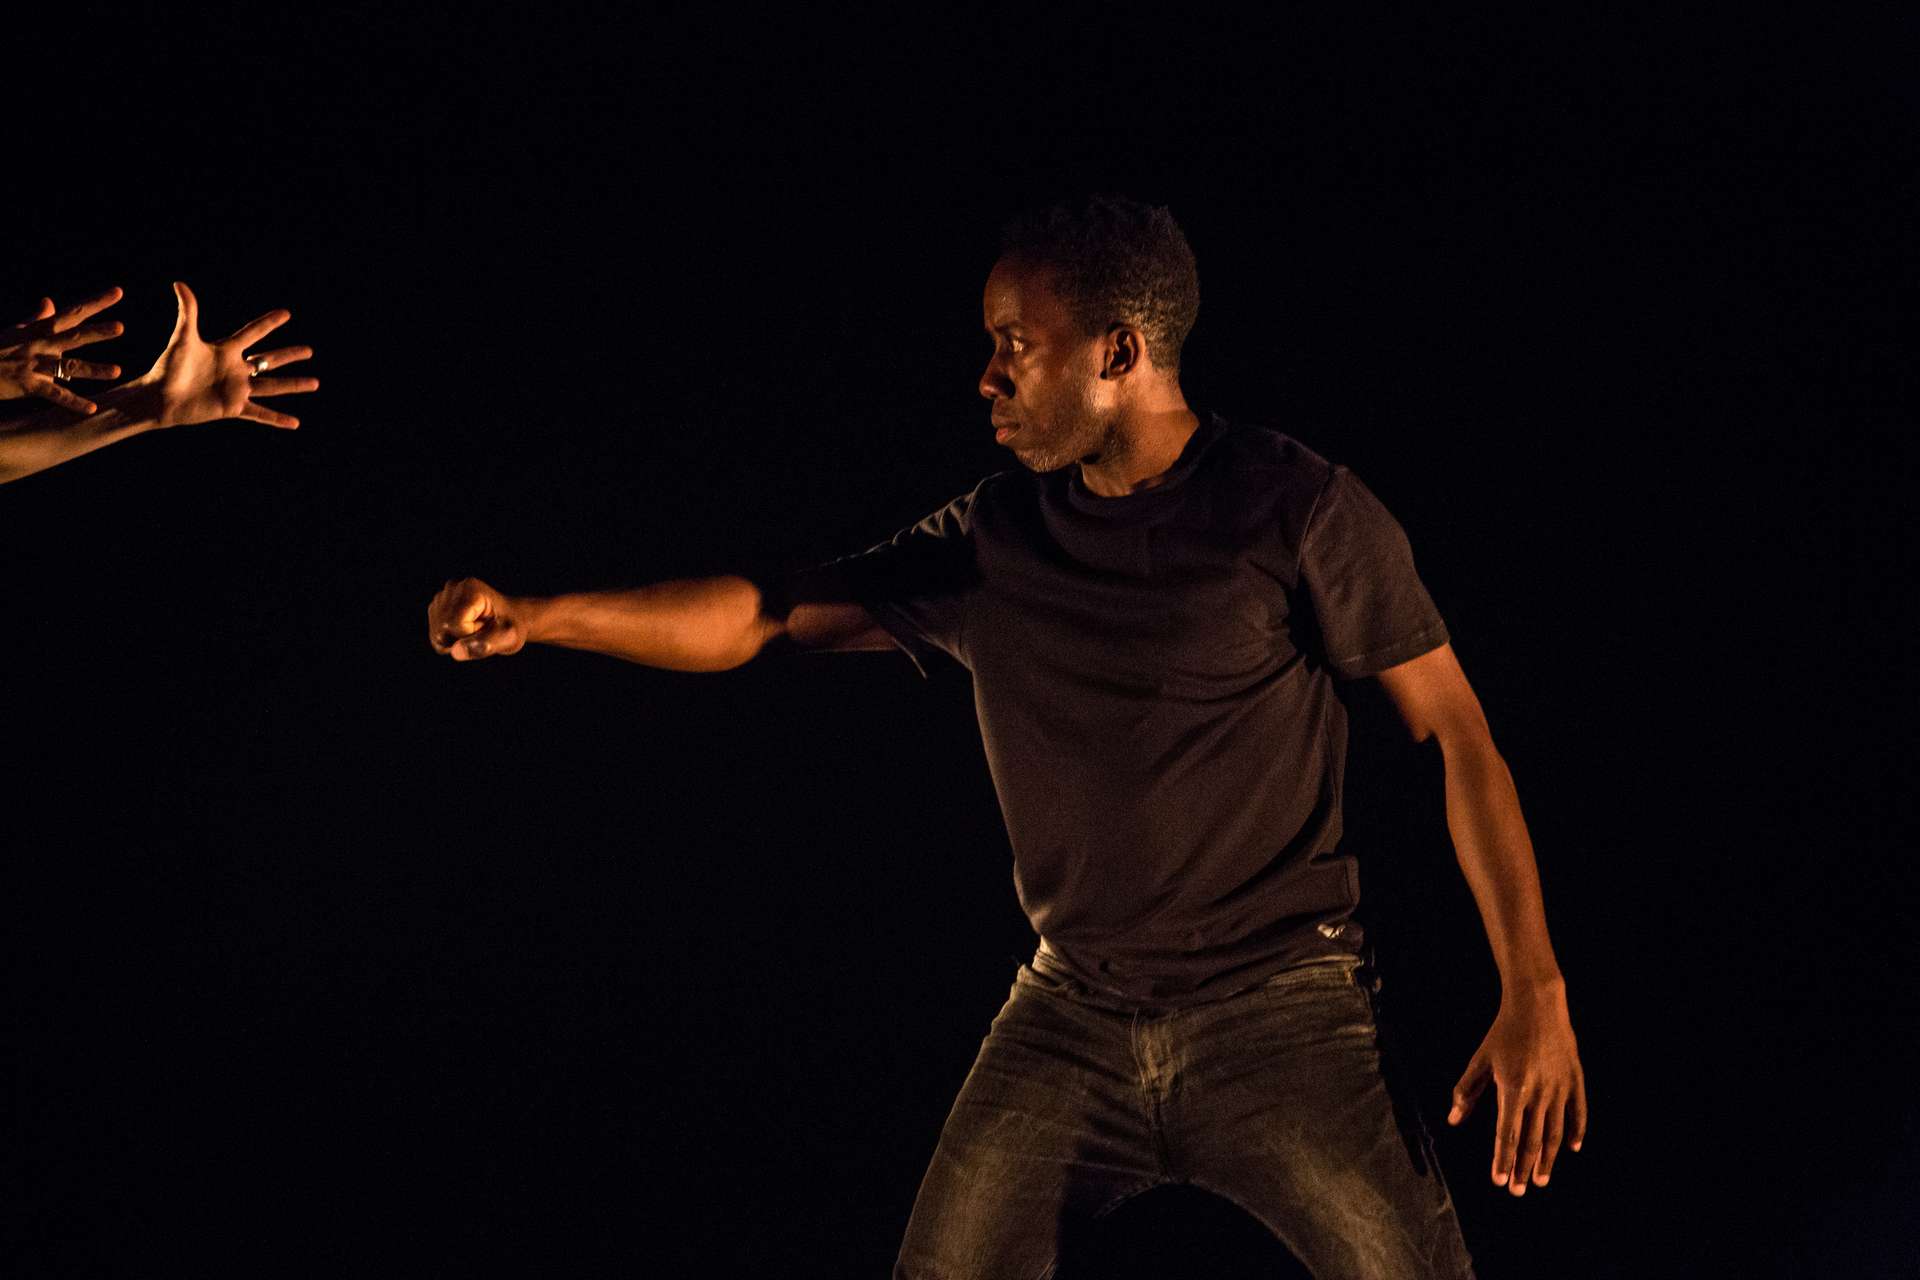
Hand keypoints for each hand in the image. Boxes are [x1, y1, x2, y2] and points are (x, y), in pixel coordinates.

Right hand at [0, 288, 125, 412]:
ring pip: (68, 366)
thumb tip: (49, 301)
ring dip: (93, 369)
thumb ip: (36, 318)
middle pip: (73, 336)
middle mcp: (40, 344)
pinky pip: (55, 394)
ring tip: (117, 371)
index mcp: (40, 330)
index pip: (72, 313)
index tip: (118, 292)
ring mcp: (34, 364)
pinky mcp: (28, 385)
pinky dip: (74, 402)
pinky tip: (93, 409)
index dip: (96, 303)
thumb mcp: (16, 331)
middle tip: (120, 327)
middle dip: (96, 332)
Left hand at [143, 282, 316, 429]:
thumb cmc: (169, 367)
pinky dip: (277, 418)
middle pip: (269, 360)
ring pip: (272, 386)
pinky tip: (294, 423)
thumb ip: (187, 312)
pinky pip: (260, 413)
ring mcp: (236, 389)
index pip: (253, 333)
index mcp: (225, 350)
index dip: (269, 323)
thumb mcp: (183, 338)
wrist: (160, 397)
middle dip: (289, 355)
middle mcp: (235, 369)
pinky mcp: (233, 407)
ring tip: (315, 383)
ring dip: (293, 384)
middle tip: (309, 351)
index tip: (286, 314)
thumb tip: (179, 284)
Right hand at [429, 578, 528, 660]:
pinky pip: (435, 637)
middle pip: (441, 631)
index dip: (469, 636)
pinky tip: (465, 630)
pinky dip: (450, 640)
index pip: (453, 625)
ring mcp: (442, 597)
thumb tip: (456, 652)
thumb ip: (485, 645)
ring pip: (436, 635)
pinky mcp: (436, 608)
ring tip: (475, 629)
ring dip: (456, 640)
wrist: (509, 619)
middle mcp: (452, 588)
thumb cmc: (512, 627)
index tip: (487, 628)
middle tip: (482, 629)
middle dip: (461, 639)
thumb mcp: (509, 638)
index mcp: (470, 589)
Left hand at [1447, 981, 1586, 1196]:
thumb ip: (1466, 1091)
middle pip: (1531, 1139)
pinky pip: (1578, 1112)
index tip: (1499, 1181)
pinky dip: (1576, 1131)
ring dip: (1547, 1158)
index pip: (1506, 1134)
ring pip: (1555, 1132)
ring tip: (1541, 1180)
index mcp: (1513, 1089)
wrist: (1537, 1004)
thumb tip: (1452, 1120)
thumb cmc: (1503, 1033)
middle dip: (1523, 1168)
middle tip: (1519, 1191)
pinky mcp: (1575, 1079)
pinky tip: (1571, 1148)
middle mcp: (1538, 1093)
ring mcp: (1560, 1087)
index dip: (1502, 1160)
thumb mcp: (1480, 1060)